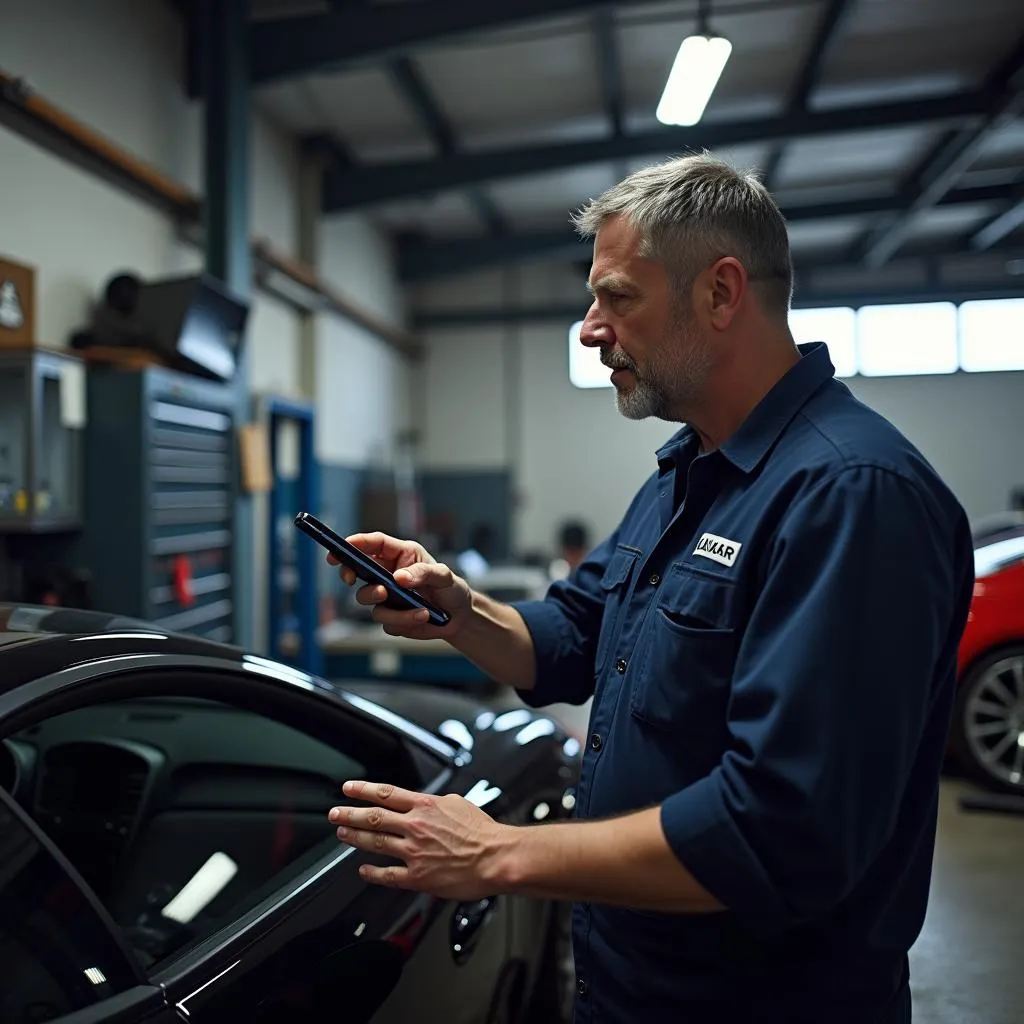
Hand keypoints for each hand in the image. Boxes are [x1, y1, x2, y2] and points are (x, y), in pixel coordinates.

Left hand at [328, 781, 510, 900]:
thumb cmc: (483, 832)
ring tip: (343, 835)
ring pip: (375, 843)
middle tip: (335, 814)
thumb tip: (424, 803)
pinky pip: (389, 875)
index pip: (386, 793)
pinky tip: (364, 871)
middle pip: (373, 817)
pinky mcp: (419, 876)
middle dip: (349, 814)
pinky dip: (373, 873)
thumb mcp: (458, 803)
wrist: (496, 857)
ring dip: (355, 838)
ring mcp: (415, 852)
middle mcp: (416, 826)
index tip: (348, 789)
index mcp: (426, 806)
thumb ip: (435, 804)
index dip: (363, 790)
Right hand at [329, 532, 472, 638]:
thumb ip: (423, 572)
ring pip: (366, 599)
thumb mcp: (444, 575)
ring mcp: (387, 597)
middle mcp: (388, 574)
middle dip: (349, 572)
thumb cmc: (451, 588)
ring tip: (417, 606)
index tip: (341, 547)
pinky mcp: (390, 618)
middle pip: (356, 569)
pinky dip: (404, 620)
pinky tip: (423, 617)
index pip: (374, 544)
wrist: (459, 617)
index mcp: (400, 555)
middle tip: (352, 579)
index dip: (355, 543)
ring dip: (386, 603)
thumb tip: (398, 578)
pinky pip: (385, 621)